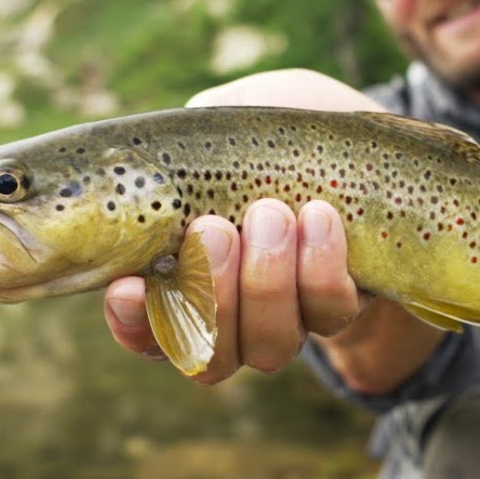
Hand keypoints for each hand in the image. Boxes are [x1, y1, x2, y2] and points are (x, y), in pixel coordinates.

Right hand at [102, 69, 386, 382]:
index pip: (144, 332)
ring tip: (272, 212)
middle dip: (209, 293)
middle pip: (209, 355)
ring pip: (269, 344)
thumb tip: (168, 153)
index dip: (132, 321)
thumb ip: (182, 145)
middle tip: (213, 228)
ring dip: (266, 282)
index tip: (129, 284)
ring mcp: (285, 321)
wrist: (349, 146)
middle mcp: (229, 320)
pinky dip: (320, 268)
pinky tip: (320, 217)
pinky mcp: (339, 308)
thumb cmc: (264, 137)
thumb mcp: (217, 123)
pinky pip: (329, 312)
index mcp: (177, 283)